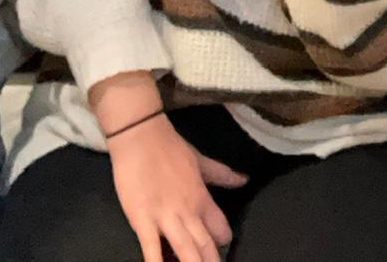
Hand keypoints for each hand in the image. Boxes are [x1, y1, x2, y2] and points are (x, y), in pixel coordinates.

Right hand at [108, 115, 247, 261]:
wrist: (142, 136)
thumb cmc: (170, 147)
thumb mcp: (200, 160)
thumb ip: (222, 174)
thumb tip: (245, 180)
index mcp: (201, 197)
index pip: (220, 227)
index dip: (223, 240)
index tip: (224, 247)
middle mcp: (188, 211)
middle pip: (204, 246)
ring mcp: (165, 217)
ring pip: (185, 250)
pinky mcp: (143, 221)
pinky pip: (151, 248)